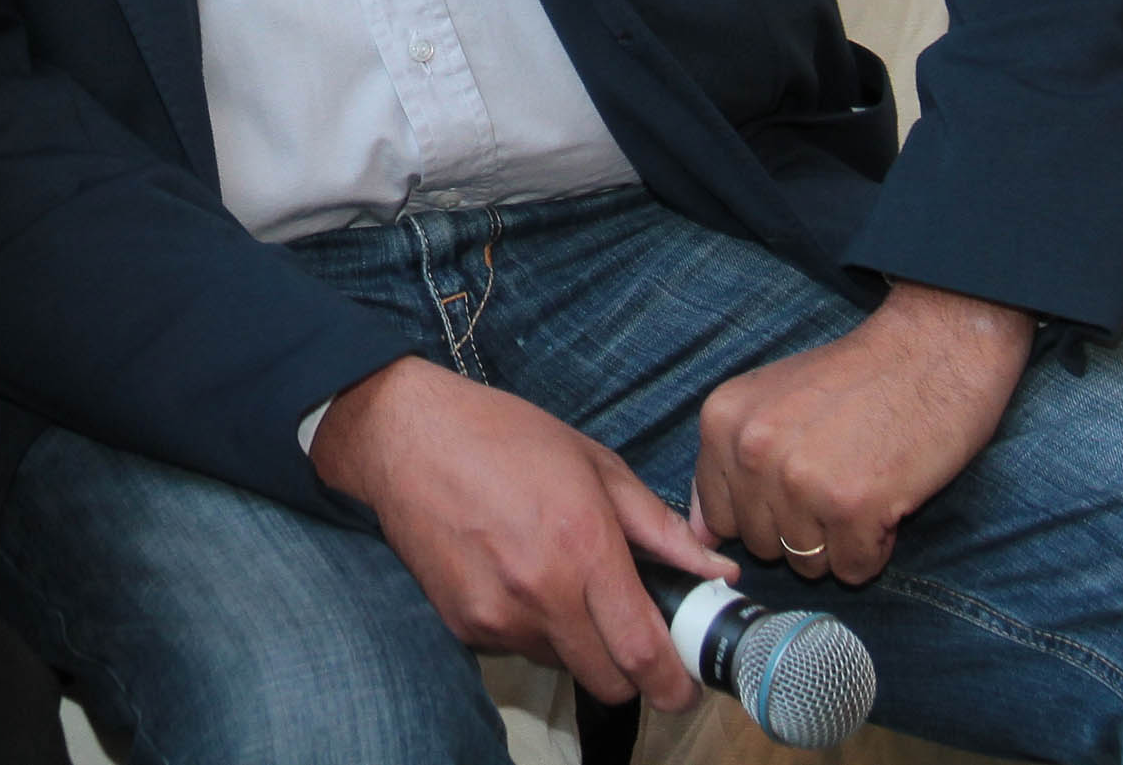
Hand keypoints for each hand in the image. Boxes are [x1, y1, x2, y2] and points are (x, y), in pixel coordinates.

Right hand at [309, 355, 738, 711]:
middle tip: (635, 638)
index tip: (685, 688)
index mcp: (583, 545)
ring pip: (563, 665)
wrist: (405, 436)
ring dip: (579, 645)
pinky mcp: (463, 624)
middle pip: (607, 681)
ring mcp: (497, 614)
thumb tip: (717, 572)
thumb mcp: (595, 464)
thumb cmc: (504, 437)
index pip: (641, 651)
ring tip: (563, 584)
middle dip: (632, 674)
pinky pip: (518, 647)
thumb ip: (659, 527)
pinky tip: (519, 577)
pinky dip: (533, 629)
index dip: (673, 684)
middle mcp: (541, 591)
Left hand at [691, 282, 1030, 585]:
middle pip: (762, 545)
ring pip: (807, 565)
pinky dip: (875, 549)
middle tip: (840, 477)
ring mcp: (800, 480)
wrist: (932, 351)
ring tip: (863, 483)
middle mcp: (752, 451)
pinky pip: (854, 569)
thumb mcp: (770, 401)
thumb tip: (702, 533)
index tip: (800, 480)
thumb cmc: (857, 378)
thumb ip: (731, 462)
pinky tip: (887, 501)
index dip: (765, 510)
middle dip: (804, 528)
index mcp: (723, 421)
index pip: (719, 515)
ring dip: (841, 540)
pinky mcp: (853, 506)